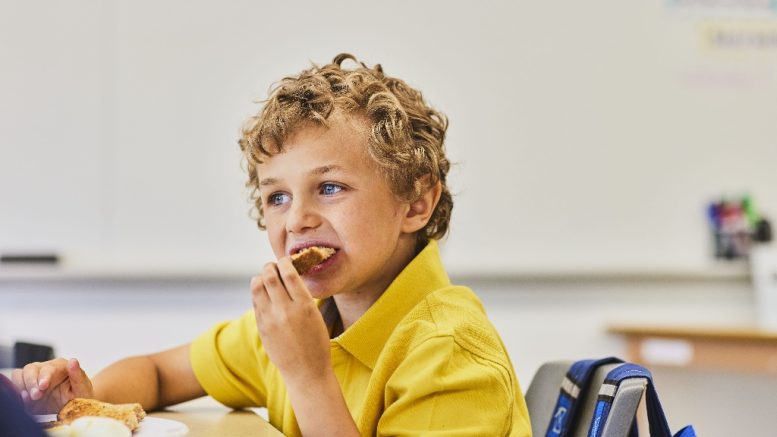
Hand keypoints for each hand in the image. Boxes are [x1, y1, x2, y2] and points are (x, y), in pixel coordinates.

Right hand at [10, 358, 93, 413]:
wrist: (74, 406)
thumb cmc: (80, 395)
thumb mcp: (83, 388)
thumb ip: (78, 375)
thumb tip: (73, 361)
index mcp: (60, 366)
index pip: (48, 367)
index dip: (44, 376)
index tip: (43, 386)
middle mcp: (46, 369)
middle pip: (31, 368)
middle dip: (31, 382)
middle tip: (36, 396)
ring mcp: (35, 377)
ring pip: (20, 374)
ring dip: (22, 386)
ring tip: (30, 398)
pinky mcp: (27, 387)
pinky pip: (16, 384)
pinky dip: (17, 391)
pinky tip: (24, 400)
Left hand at [251, 257, 331, 381]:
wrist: (306, 371)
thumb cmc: (316, 342)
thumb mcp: (315, 315)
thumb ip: (300, 296)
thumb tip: (287, 275)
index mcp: (304, 306)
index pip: (288, 273)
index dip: (285, 262)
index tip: (286, 261)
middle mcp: (285, 311)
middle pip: (268, 276)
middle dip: (269, 266)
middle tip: (273, 267)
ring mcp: (270, 320)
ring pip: (256, 286)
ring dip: (260, 277)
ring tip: (266, 279)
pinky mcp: (261, 328)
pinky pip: (255, 302)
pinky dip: (258, 293)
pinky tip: (264, 294)